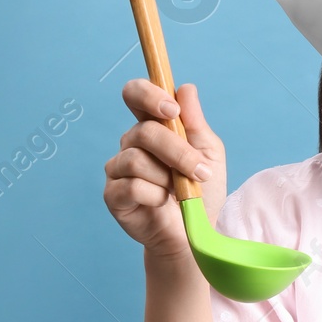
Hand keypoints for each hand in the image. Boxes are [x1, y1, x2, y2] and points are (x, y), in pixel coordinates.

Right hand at [103, 79, 226, 258]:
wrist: (194, 233)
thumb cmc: (201, 191)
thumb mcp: (209, 153)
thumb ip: (195, 123)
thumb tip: (186, 88)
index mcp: (152, 126)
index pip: (136, 95)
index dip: (148, 95)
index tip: (172, 110)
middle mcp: (131, 144)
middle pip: (143, 132)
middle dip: (176, 151)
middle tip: (199, 171)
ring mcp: (118, 169)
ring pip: (136, 159)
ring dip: (167, 177)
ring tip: (180, 192)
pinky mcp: (113, 195)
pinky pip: (130, 186)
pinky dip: (154, 195)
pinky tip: (162, 203)